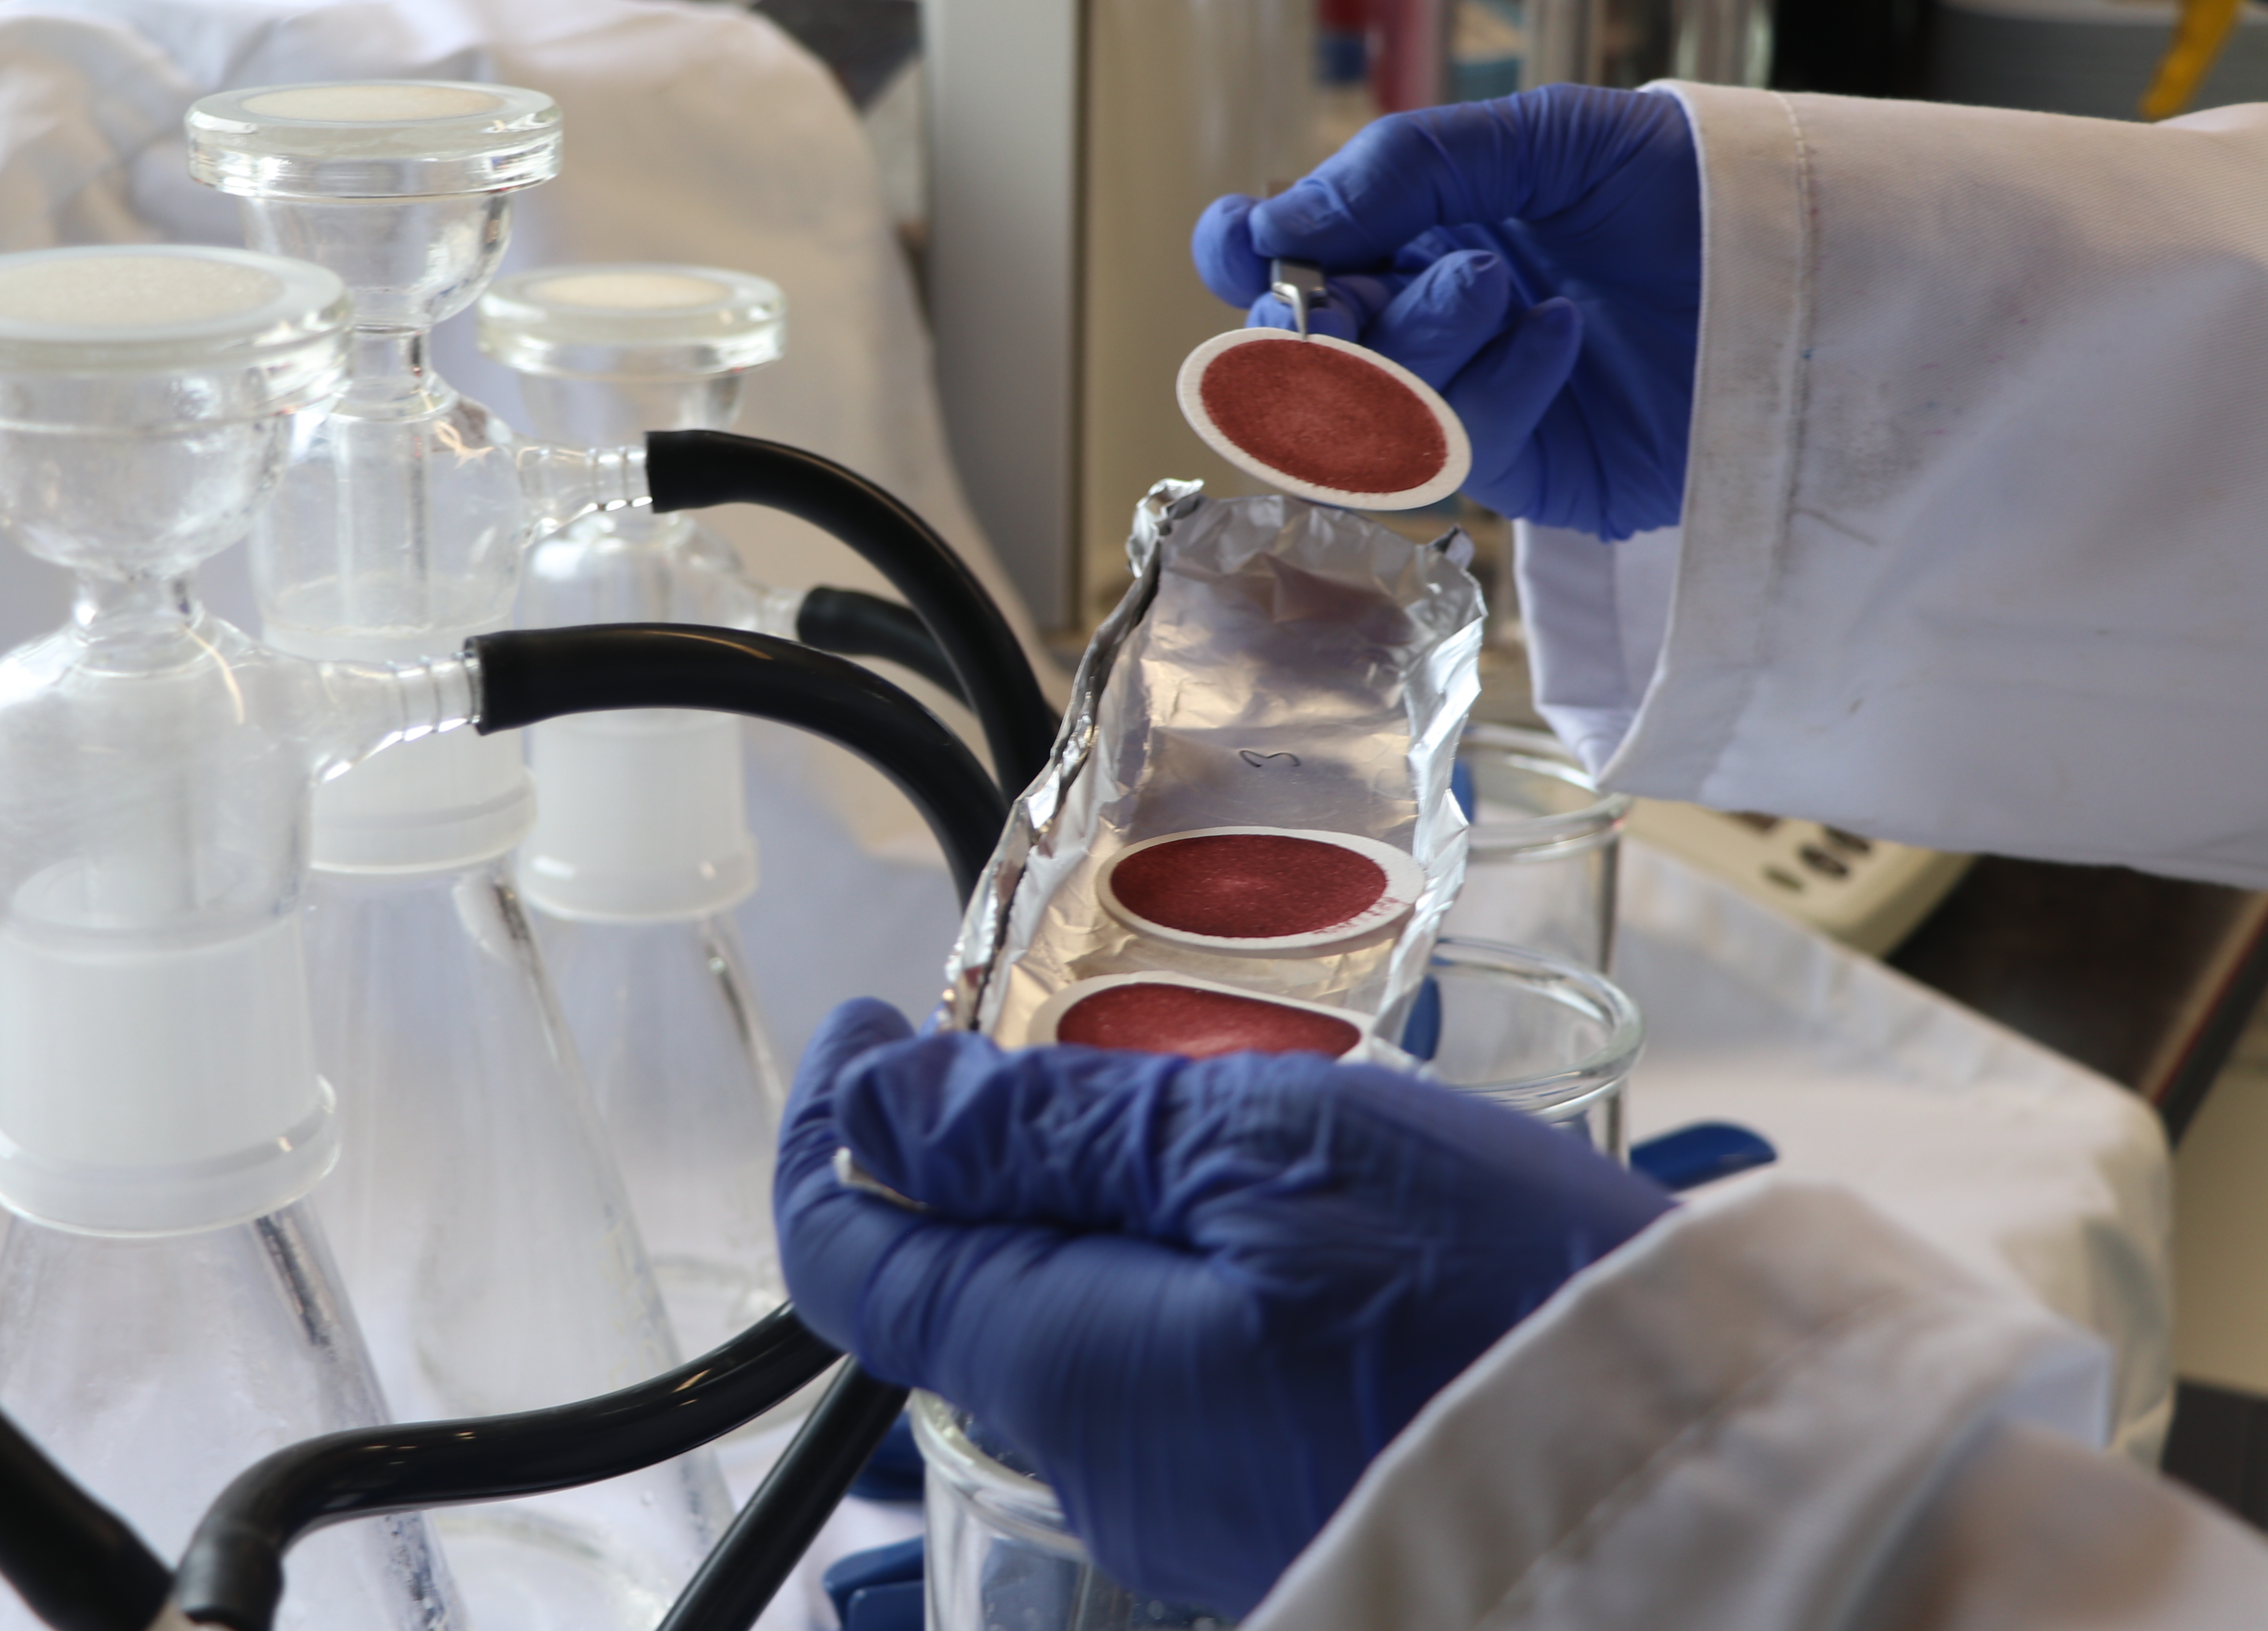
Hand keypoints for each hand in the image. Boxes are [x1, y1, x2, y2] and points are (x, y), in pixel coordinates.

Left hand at [776, 1000, 1672, 1616]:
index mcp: (1060, 1363)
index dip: (834, 1130)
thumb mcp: (1261, 1150)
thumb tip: (877, 1101)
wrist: (1688, 1494)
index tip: (868, 1024)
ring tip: (1190, 1091)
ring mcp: (1188, 1500)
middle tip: (1054, 1019)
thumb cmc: (1485, 1303)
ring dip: (1095, 1202)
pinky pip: (1176, 1372)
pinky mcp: (1279, 1503)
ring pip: (1078, 1321)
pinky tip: (1273, 1202)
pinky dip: (1182, 1268)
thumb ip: (1050, 1131)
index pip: (849, 1256)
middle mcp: (1095, 1460)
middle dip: (978, 1150)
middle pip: (964, 1284)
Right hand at [1188, 85, 1699, 540]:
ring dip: (1411, 347)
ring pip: (1359, 413)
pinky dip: (1493, 385)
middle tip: (1345, 298)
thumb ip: (1405, 168)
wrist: (1810, 268)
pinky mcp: (1522, 468)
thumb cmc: (1689, 187)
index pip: (1281, 256)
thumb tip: (1275, 226)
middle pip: (1296, 350)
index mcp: (1413, 229)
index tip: (1249, 240)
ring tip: (1496, 287)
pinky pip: (1453, 447)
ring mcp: (1466, 396)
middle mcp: (1422, 317)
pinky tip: (1559, 335)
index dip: (1243, 254)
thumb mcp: (1545, 138)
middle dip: (1311, 324)